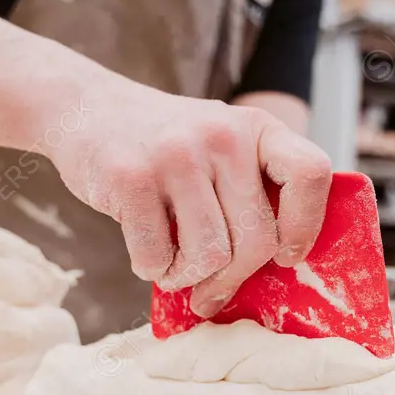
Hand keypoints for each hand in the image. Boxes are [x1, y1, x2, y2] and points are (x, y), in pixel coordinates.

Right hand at [49, 77, 331, 317]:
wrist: (84, 107)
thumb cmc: (164, 147)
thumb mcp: (219, 148)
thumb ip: (250, 194)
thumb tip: (273, 274)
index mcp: (256, 128)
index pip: (311, 175)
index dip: (305, 227)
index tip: (285, 256)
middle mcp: (223, 135)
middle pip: (257, 240)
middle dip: (232, 278)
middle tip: (210, 287)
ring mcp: (176, 154)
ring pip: (211, 256)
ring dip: (189, 277)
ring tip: (173, 264)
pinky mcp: (131, 177)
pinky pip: (158, 258)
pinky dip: (153, 270)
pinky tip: (146, 251)